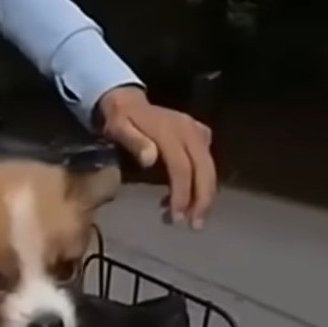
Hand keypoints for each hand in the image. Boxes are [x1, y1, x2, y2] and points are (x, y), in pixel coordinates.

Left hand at [96, 86, 215, 228]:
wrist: (127, 100)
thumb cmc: (120, 119)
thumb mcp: (118, 127)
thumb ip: (133, 141)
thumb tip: (150, 158)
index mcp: (171, 131)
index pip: (182, 167)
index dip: (182, 193)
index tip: (178, 217)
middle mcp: (190, 130)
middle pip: (204, 169)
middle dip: (202, 200)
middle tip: (194, 226)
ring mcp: (197, 132)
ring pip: (209, 168)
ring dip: (204, 195)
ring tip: (192, 219)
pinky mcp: (200, 135)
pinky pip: (206, 163)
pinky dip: (201, 182)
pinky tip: (186, 198)